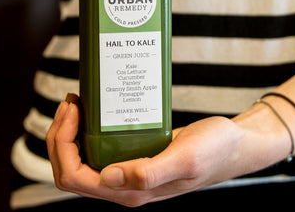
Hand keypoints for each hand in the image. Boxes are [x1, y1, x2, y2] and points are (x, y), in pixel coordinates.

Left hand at [46, 94, 254, 207]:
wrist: (234, 145)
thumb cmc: (214, 150)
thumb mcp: (186, 158)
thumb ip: (149, 172)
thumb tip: (107, 178)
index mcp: (131, 192)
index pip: (74, 177)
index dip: (63, 145)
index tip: (74, 110)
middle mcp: (123, 187)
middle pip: (69, 170)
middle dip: (60, 136)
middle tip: (72, 101)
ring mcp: (126, 174)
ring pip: (78, 160)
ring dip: (68, 133)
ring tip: (77, 101)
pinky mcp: (131, 159)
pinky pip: (95, 150)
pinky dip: (85, 130)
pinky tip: (93, 108)